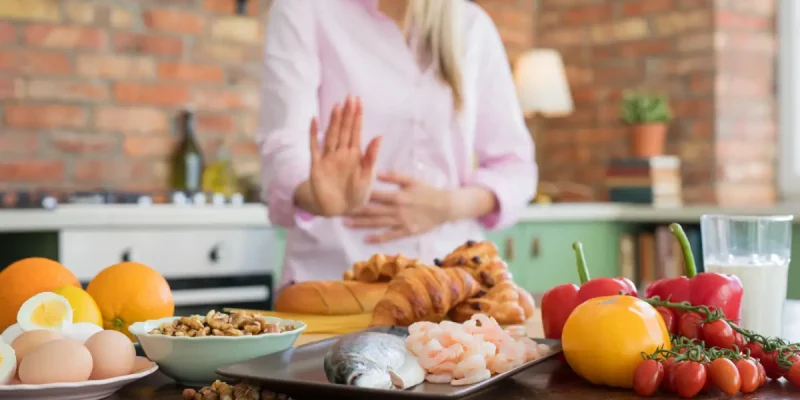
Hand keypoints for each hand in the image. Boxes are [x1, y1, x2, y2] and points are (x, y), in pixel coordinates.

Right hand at [308, 95, 381, 216]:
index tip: (358, 101)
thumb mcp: (367, 177)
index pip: (356, 131)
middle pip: (344, 130)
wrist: (339, 209)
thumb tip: (379, 137)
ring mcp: (329, 158)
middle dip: (347, 114)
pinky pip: (315, 148)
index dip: (357, 116)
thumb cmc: (356, 194)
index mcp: (355, 154)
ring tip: (337, 106)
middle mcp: (342, 153)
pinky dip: (314, 135)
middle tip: (349, 97)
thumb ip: (371, 157)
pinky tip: (314, 121)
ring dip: (334, 121)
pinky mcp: (317, 166)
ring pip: (331, 135)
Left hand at [345, 172, 452, 242]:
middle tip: (339, 212)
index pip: (374, 195)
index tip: (345, 195)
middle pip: (372, 211)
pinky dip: (378, 237)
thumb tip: (377, 172)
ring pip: (377, 224)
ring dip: (361, 224)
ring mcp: (401, 222)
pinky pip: (390, 235)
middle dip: (355, 211)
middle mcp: (397, 210)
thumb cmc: (427, 191)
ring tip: (346, 224)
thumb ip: (394, 177)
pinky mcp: (406, 231)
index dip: (358, 196)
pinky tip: (365, 238)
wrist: (445, 207)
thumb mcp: (411, 180)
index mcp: (397, 195)